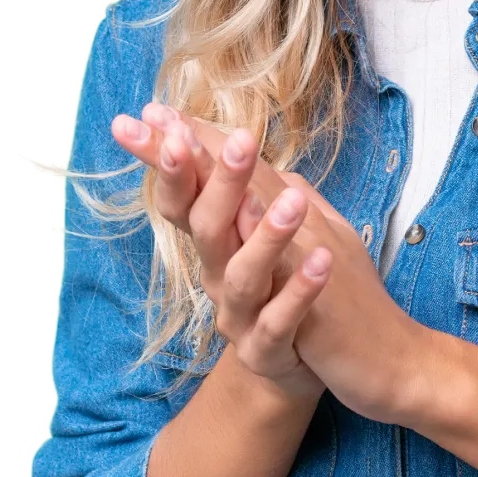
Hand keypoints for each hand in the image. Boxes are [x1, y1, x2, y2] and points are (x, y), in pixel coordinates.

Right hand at [111, 104, 330, 404]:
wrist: (318, 361)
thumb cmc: (288, 285)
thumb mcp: (270, 228)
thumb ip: (252, 185)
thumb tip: (224, 131)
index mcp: (219, 242)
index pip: (185, 194)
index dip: (168, 158)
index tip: (155, 115)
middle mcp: (219, 275)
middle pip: (208, 226)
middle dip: (218, 181)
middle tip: (240, 141)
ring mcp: (240, 316)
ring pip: (242, 275)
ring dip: (267, 236)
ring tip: (294, 203)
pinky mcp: (267, 351)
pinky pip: (279, 322)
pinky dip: (299, 291)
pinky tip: (323, 260)